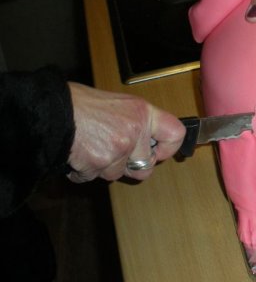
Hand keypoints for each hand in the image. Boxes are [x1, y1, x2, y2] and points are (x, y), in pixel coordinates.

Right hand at [66, 83, 185, 182]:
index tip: (158, 152)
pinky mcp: (100, 163)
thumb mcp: (120, 104)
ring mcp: (119, 149)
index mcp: (143, 113)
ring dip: (104, 166)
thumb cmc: (82, 104)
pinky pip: (96, 177)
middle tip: (116, 153)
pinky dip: (86, 171)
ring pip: (118, 173)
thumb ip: (137, 122)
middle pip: (146, 167)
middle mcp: (136, 131)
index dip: (168, 148)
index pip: (176, 134)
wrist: (53, 110)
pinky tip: (80, 153)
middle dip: (131, 166)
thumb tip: (148, 142)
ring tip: (91, 145)